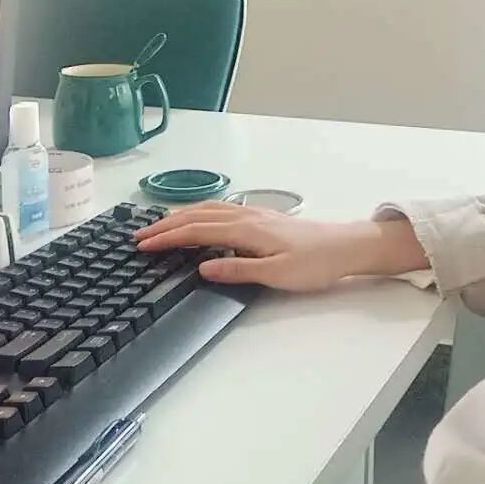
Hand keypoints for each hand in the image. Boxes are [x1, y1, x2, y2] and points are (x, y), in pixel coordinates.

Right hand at [134, 203, 428, 291]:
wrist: (346, 246)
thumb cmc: (315, 263)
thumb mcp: (276, 274)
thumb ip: (238, 269)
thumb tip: (203, 267)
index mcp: (246, 229)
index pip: (196, 230)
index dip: (167, 237)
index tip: (142, 245)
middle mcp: (247, 216)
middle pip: (197, 215)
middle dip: (165, 224)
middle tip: (139, 235)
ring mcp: (254, 214)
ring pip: (208, 209)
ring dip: (180, 215)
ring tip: (158, 225)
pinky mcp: (261, 217)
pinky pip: (220, 209)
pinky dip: (199, 212)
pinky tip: (197, 218)